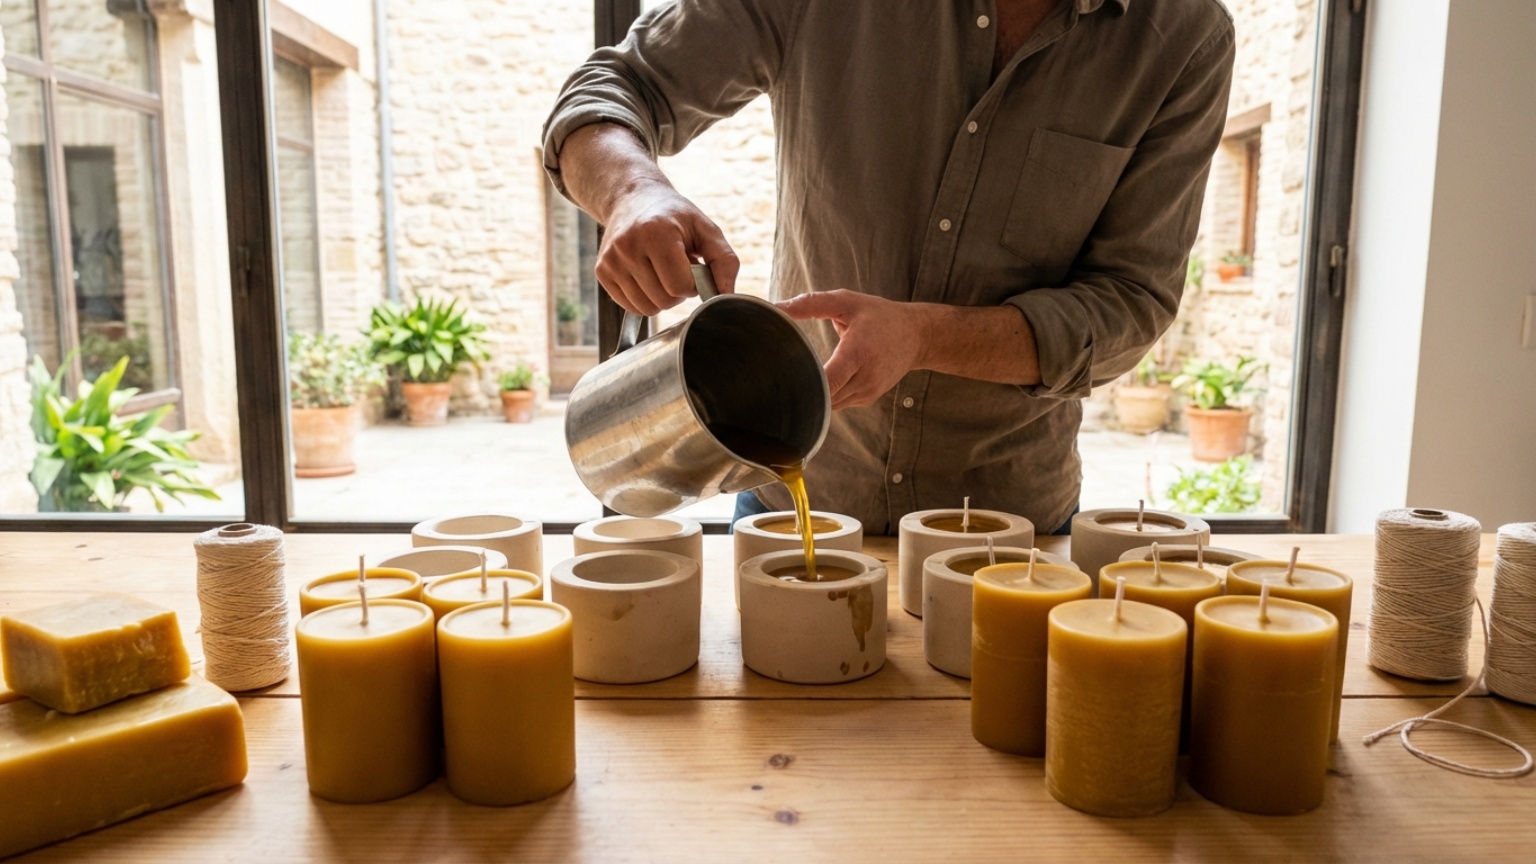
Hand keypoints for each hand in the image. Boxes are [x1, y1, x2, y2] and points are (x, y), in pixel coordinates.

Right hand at [597, 182, 739, 315]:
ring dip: (662, 298)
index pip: (680, 286)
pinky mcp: (602, 272)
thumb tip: (727, 295)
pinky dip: (645, 299)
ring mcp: (611, 260)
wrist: (633, 198)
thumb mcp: (705, 228)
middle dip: (678, 291)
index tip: (691, 266)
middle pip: (663, 300)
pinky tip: (648, 276)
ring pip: (646, 309)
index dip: (693, 283)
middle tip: (678, 268)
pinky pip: (631, 307)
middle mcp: (628, 246)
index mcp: (655, 233)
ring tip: (662, 271)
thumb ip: (724, 261)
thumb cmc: (674, 216)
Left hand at [778, 290, 928, 409]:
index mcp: (859, 351)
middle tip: (774, 383)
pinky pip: (837, 404)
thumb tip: (776, 307)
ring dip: (812, 396)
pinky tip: (813, 385)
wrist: (916, 336)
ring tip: (791, 383)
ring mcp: (868, 391)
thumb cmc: (878, 315)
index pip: (830, 379)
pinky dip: (824, 397)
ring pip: (829, 405)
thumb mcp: (846, 301)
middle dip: (802, 391)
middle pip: (825, 397)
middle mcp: (866, 376)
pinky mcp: (867, 399)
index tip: (784, 381)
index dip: (807, 385)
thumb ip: (811, 304)